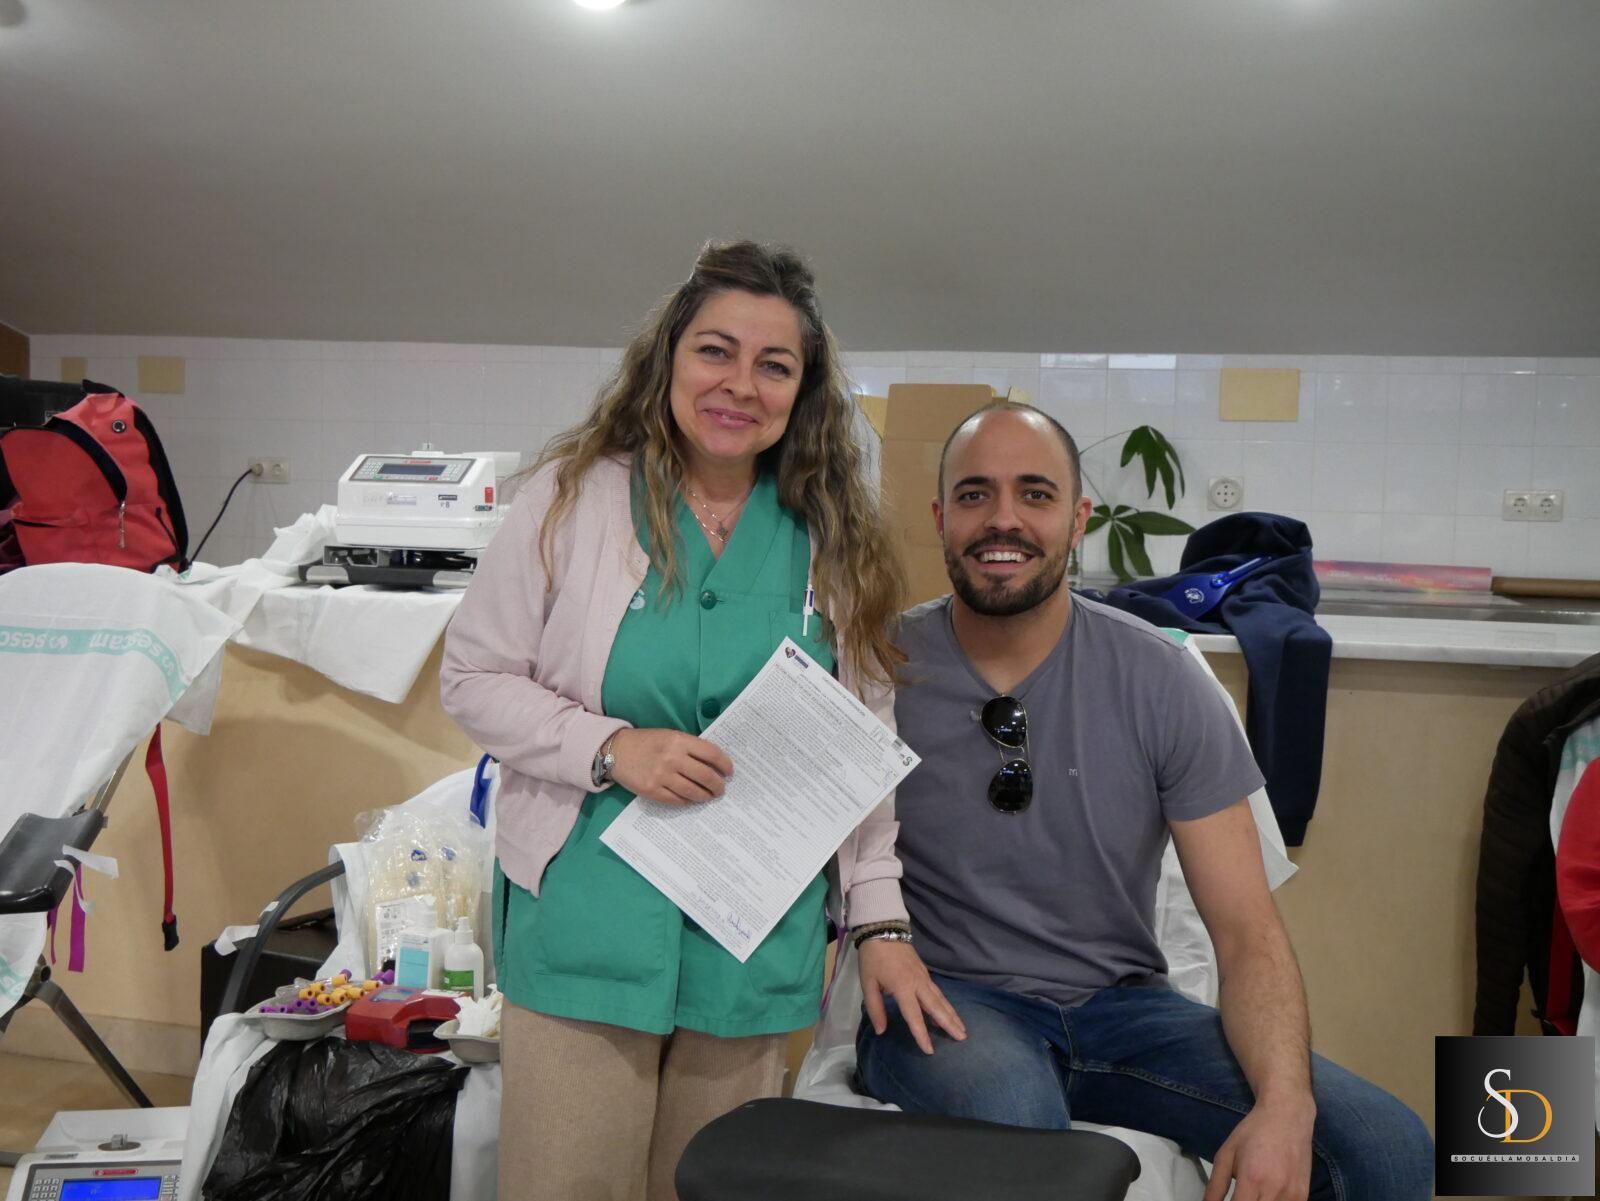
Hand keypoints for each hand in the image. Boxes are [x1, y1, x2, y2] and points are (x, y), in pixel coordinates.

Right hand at [608, 728, 732, 805]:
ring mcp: (661, 776)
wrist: (617, 750)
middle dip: (718, 785)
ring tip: (709, 796)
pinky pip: (677, 800)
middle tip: (721, 789)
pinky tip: (691, 799)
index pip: (711, 753)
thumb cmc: (647, 742)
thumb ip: (690, 748)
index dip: (725, 764)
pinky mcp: (652, 790)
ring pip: (693, 791)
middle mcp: (672, 758)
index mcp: (679, 741)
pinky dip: (688, 801)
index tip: (729, 771)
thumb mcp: (670, 736)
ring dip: (705, 796)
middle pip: (705, 776)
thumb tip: (714, 765)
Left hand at [858, 938, 966, 1054]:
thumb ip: (875, 1008)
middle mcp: (918, 984)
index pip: (914, 1016)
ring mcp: (923, 977)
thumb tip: (882, 1031)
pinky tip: (946, 1012)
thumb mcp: (867, 983)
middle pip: (937, 1007)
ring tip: (962, 1029)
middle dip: (950, 1023)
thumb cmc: (873, 958)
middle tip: (963, 1038)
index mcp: (902, 988)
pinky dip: (944, 1003)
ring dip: (952, 1014)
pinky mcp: (924, 972)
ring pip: (940, 998)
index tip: (930, 1050)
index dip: (921, 1034)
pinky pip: (937, 991)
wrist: (883, 929)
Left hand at [1203, 1095, 1315, 1200]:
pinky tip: (1267, 1195)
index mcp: (1252, 1180)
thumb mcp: (1226, 1155)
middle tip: (1239, 1196)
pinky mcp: (1303, 1196)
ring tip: (1253, 1193)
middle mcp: (1274, 1191)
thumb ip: (1215, 1187)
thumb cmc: (1253, 1133)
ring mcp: (1292, 1196)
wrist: (1287, 1116)